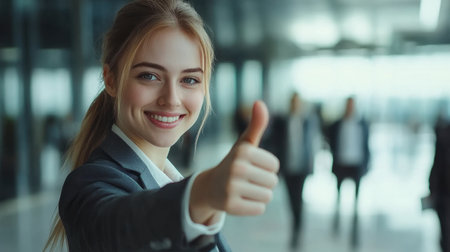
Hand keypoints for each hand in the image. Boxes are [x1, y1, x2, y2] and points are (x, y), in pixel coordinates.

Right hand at [190, 101, 279, 223]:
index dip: (266, 167)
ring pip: (267, 196)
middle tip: (247, 180)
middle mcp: (236, 168)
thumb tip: (259, 102)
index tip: (251, 167)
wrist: (210, 187)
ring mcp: (232, 188)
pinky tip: (240, 200)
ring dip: (259, 195)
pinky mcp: (230, 206)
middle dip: (263, 182)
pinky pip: (259, 209)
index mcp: (243, 151)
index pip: (275, 165)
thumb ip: (256, 125)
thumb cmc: (234, 163)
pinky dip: (253, 206)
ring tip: (244, 190)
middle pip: (272, 181)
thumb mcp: (244, 145)